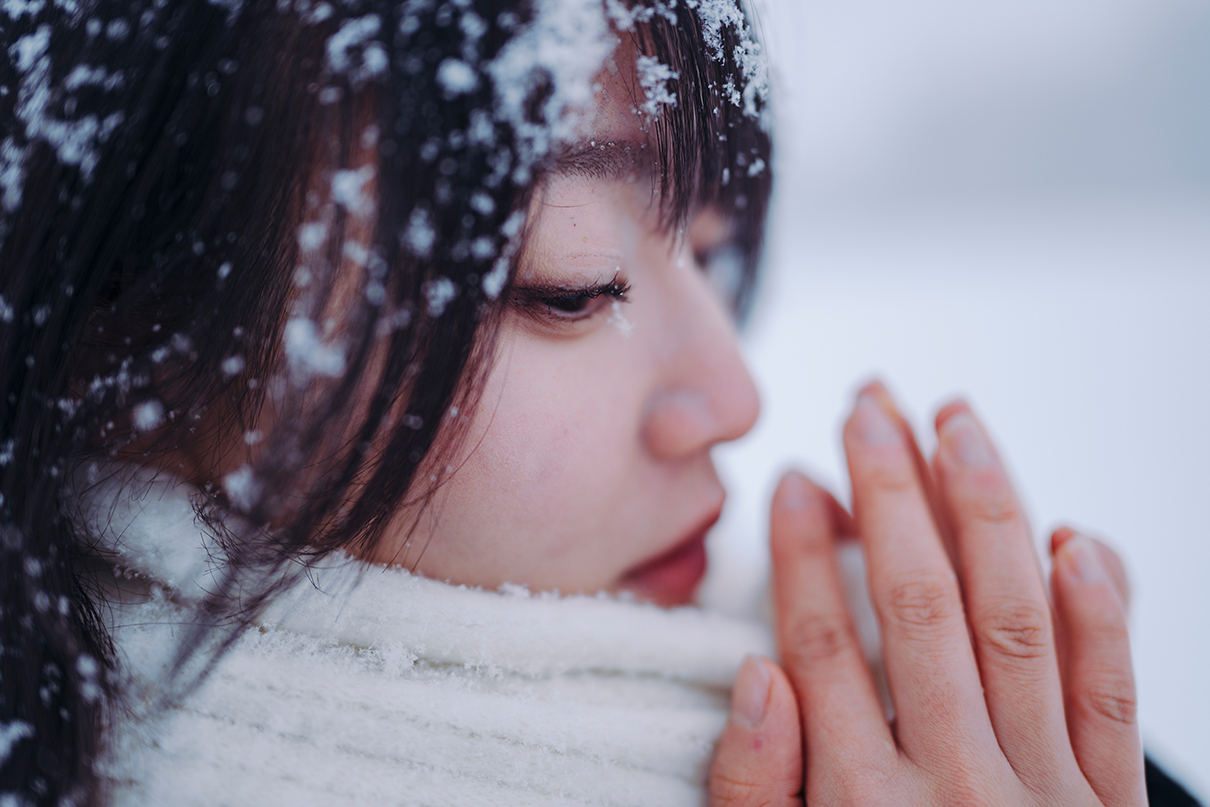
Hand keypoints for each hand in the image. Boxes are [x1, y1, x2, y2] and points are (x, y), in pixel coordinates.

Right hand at [709, 383, 1144, 805]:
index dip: (802, 551)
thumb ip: (753, 788)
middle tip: (871, 410)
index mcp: (862, 804)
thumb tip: (757, 677)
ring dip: (984, 511)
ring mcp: (1042, 795)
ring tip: (957, 427)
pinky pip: (1109, 700)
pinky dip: (1098, 616)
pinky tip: (1070, 539)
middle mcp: (956, 790)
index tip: (794, 479)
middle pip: (918, 607)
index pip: (823, 646)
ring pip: (1013, 626)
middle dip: (891, 493)